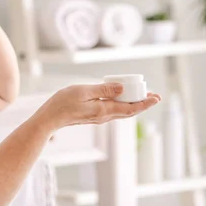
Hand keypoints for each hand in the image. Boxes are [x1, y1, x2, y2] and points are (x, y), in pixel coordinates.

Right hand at [35, 83, 160, 130]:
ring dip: (134, 104)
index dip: (145, 103)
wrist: (50, 118)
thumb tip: (122, 88)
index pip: (130, 108)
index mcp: (104, 110)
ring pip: (122, 112)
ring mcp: (99, 118)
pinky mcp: (94, 116)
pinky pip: (114, 111)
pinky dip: (123, 105)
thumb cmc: (63, 103)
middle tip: (155, 96)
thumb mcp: (84, 91)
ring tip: (143, 97)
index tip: (156, 98)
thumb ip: (103, 90)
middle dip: (143, 104)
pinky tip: (123, 98)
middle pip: (129, 111)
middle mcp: (104, 116)